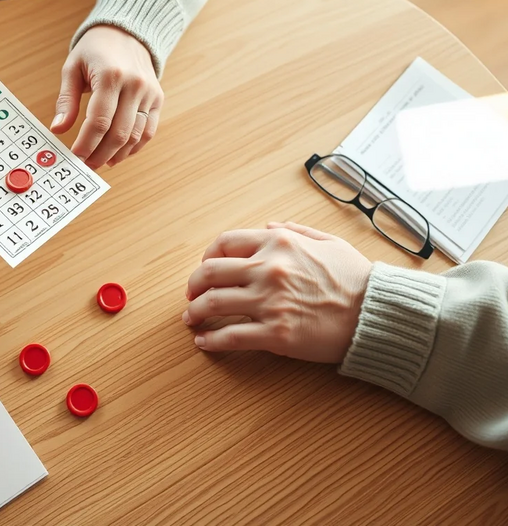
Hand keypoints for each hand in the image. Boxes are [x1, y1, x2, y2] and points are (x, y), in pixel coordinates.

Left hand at [51, 25, 163, 167]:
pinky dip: (134, 148)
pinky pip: (149, 131)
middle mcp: (134, 85)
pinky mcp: (158, 99)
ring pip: (136, 136)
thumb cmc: (95, 50)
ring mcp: (149, 93)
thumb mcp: (73, 68)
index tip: (75, 156)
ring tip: (101, 162)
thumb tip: (58, 129)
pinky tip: (118, 154)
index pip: (99, 121)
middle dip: (100, 154)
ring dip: (117, 155)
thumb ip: (66, 100)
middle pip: (119, 133)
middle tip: (86, 164)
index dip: (86, 143)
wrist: (128, 31)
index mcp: (111, 76)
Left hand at [183, 222, 372, 362]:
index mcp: (279, 243)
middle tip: (191, 296)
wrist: (378, 313)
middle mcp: (268, 268)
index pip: (225, 243)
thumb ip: (296, 231)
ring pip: (212, 303)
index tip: (205, 269)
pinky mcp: (275, 333)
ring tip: (191, 320)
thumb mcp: (329, 242)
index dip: (208, 257)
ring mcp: (269, 301)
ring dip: (195, 312)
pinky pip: (230, 336)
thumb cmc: (357, 278)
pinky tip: (203, 343)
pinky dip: (211, 341)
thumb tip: (269, 226)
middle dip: (194, 285)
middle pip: (210, 272)